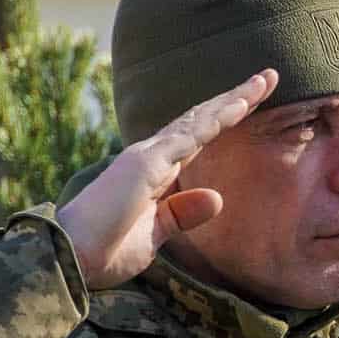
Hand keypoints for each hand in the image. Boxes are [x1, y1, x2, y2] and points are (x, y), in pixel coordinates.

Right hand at [56, 70, 273, 288]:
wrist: (71, 259)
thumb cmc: (105, 250)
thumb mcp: (155, 234)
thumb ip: (182, 214)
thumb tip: (216, 198)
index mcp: (153, 174)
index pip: (196, 139)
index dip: (223, 119)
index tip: (251, 103)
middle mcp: (151, 157)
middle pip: (201, 121)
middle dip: (235, 99)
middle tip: (267, 78)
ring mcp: (147, 157)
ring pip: (199, 120)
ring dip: (233, 100)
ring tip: (263, 80)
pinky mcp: (145, 164)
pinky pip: (189, 136)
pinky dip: (215, 119)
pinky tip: (239, 104)